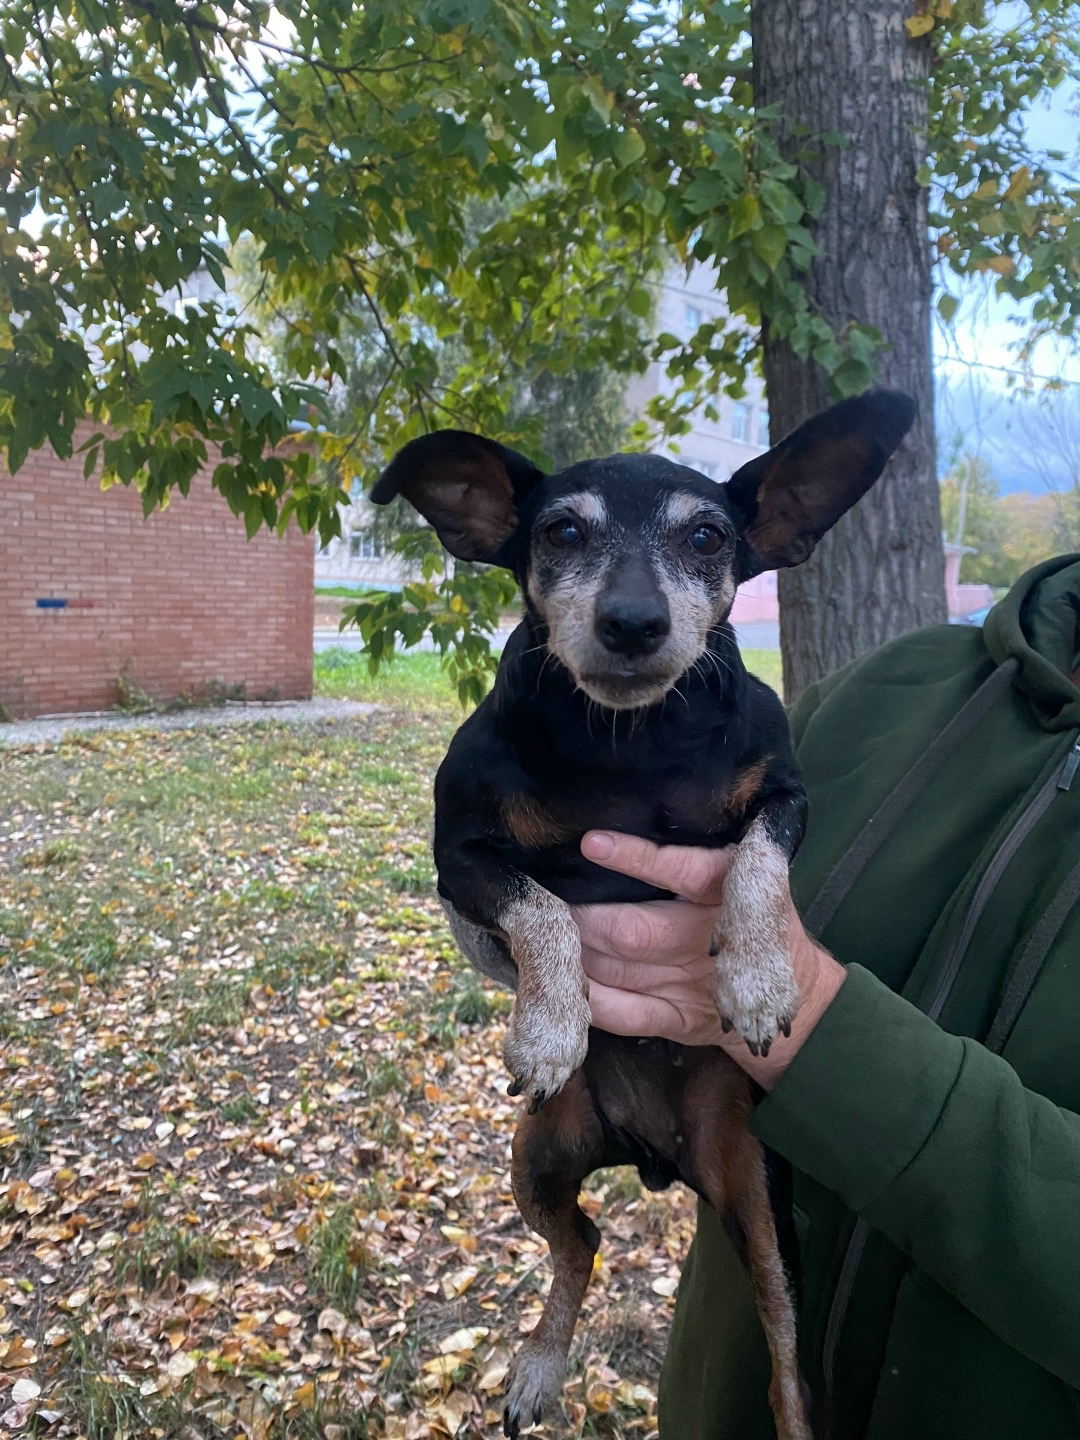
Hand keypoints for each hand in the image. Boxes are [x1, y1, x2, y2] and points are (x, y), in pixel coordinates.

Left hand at [573, 831, 846, 1090]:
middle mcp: (708, 937)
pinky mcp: (681, 1020)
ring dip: (575, 953)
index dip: (635, 858)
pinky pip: (627, 1015)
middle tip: (546, 900)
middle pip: (633, 929)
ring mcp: (694, 984)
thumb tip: (616, 831)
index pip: (679, 869)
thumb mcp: (745, 875)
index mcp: (727, 888)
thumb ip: (696, 857)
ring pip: (621, 969)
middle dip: (583, 918)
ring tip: (542, 933)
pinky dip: (591, 1001)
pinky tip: (562, 983)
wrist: (797, 995)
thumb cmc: (750, 915)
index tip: (591, 843)